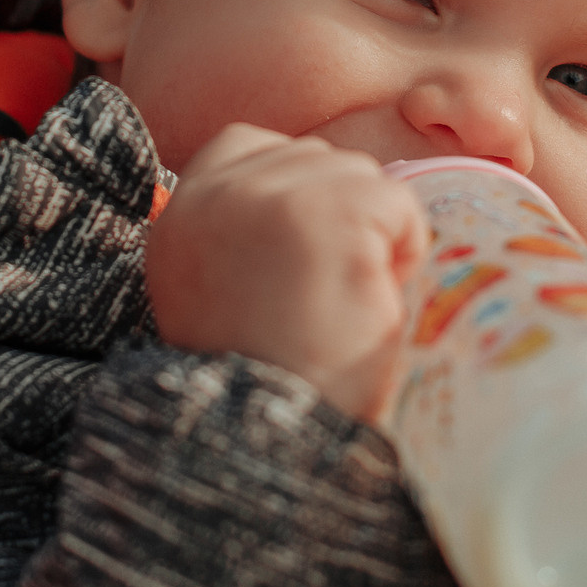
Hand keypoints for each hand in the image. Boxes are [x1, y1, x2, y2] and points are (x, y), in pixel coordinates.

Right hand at [144, 125, 428, 425]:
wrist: (273, 441)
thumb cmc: (267, 381)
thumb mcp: (218, 291)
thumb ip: (243, 232)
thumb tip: (317, 201)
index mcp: (180, 216)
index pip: (248, 145)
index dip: (298, 193)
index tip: (301, 259)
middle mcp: (215, 195)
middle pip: (315, 158)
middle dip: (341, 216)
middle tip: (324, 294)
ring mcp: (272, 197)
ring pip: (360, 175)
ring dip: (375, 235)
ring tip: (347, 299)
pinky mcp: (330, 213)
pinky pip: (399, 203)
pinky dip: (405, 249)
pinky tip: (374, 297)